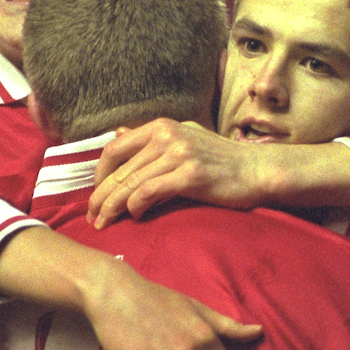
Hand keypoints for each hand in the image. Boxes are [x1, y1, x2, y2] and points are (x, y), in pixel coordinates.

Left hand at [88, 119, 267, 227]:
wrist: (258, 170)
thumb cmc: (222, 160)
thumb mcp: (185, 138)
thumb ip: (152, 139)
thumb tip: (118, 133)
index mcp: (162, 126)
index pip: (115, 148)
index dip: (100, 173)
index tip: (97, 193)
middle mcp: (168, 135)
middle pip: (119, 168)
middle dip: (100, 196)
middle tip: (92, 217)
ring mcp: (180, 153)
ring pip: (131, 182)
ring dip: (113, 206)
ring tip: (103, 223)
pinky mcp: (191, 175)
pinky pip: (151, 191)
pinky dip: (137, 206)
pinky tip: (135, 216)